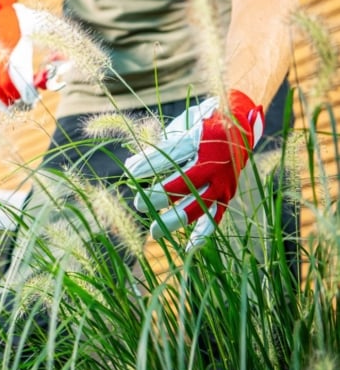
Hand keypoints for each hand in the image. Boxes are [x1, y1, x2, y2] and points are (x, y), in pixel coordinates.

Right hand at [0, 0, 58, 109]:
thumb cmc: (27, 18)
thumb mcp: (45, 23)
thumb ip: (58, 41)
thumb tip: (68, 62)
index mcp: (15, 42)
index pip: (17, 72)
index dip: (25, 89)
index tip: (36, 97)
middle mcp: (0, 53)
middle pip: (4, 85)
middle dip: (18, 99)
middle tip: (32, 104)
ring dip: (7, 102)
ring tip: (21, 107)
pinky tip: (9, 104)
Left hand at [124, 90, 264, 249]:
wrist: (240, 122)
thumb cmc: (199, 123)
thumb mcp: (179, 126)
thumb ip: (158, 146)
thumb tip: (129, 166)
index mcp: (200, 139)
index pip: (170, 155)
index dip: (148, 164)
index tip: (129, 171)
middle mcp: (214, 161)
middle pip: (184, 184)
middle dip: (159, 196)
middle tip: (139, 204)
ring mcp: (223, 180)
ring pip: (199, 205)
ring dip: (175, 220)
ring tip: (154, 231)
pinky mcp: (228, 192)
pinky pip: (216, 215)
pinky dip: (203, 232)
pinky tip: (188, 247)